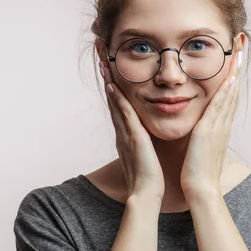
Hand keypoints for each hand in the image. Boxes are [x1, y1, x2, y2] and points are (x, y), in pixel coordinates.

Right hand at [100, 62, 164, 199]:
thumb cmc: (149, 177)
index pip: (118, 105)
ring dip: (108, 81)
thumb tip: (145, 136)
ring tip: (103, 62)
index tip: (109, 67)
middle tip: (101, 56)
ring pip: (114, 102)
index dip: (113, 85)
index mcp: (126, 134)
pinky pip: (123, 114)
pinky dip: (116, 100)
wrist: (146, 194)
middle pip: (112, 98)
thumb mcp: (145, 155)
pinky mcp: (132, 138)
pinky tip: (112, 86)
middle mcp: (122, 131)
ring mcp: (125, 133)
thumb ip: (143, 143)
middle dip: (106, 76)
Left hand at [181, 57, 240, 198]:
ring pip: (229, 94)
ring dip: (234, 72)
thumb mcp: (200, 148)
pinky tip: (229, 77)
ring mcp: (218, 127)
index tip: (233, 59)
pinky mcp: (209, 132)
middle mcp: (222, 124)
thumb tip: (200, 130)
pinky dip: (226, 92)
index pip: (227, 97)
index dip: (231, 77)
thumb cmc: (197, 172)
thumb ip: (201, 136)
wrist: (200, 189)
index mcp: (218, 127)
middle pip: (232, 90)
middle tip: (241, 46)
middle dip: (236, 68)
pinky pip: (220, 107)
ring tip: (239, 52)